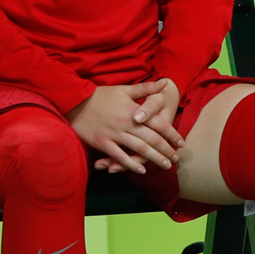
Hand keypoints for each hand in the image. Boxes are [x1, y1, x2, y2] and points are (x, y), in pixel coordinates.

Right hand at [68, 81, 183, 175]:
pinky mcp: (102, 142)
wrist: (74, 100)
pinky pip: (119, 155)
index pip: (159, 125)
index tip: (181, 143)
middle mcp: (128, 124)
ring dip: (154, 158)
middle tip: (176, 159)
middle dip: (166, 150)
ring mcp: (115, 134)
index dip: (172, 135)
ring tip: (165, 165)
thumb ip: (146, 89)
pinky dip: (130, 164)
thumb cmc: (101, 95)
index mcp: (135, 111)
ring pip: (139, 149)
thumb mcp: (125, 90)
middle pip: (152, 140)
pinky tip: (141, 170)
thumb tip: (165, 83)